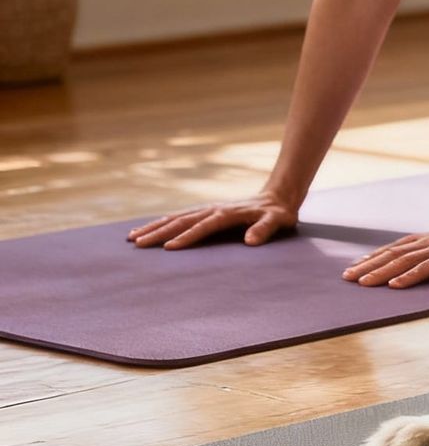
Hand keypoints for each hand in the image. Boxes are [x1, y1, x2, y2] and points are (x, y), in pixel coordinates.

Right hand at [127, 192, 298, 249]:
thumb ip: (265, 229)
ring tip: (132, 238)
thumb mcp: (278, 220)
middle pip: (181, 220)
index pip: (203, 226)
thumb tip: (251, 242)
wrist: (278, 197)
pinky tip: (148, 229)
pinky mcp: (206, 211)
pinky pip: (180, 216)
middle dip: (159, 232)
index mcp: (228, 214)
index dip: (187, 237)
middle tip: (137, 244)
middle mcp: (214, 209)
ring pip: (175, 217)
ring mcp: (208, 209)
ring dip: (154, 226)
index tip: (169, 248)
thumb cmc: (278, 213)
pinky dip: (162, 222)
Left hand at [341, 223, 428, 288]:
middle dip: (381, 269)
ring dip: (410, 274)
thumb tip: (382, 268)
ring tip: (393, 287)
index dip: (371, 261)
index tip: (349, 273)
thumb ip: (414, 255)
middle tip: (359, 282)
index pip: (393, 251)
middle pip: (405, 257)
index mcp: (426, 242)